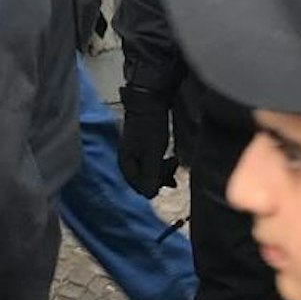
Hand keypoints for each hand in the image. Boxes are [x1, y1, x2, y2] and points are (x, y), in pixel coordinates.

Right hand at [118, 84, 177, 198]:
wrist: (149, 102)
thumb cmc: (150, 128)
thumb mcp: (152, 154)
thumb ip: (151, 176)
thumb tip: (150, 196)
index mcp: (126, 164)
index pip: (140, 188)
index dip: (156, 185)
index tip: (170, 176)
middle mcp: (127, 162)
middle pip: (145, 182)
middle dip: (161, 178)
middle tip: (174, 165)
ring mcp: (134, 155)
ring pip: (149, 173)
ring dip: (163, 171)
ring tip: (175, 161)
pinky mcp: (141, 149)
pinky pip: (151, 164)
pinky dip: (161, 164)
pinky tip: (170, 159)